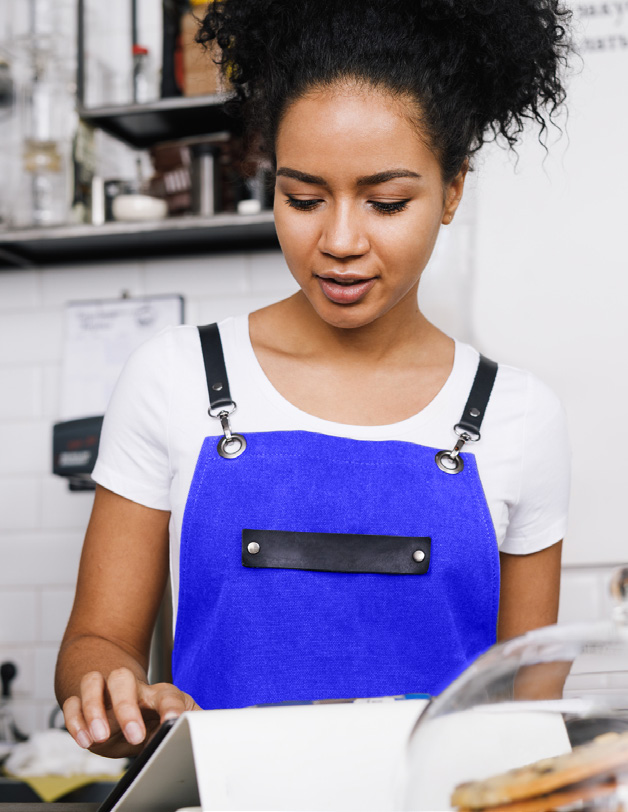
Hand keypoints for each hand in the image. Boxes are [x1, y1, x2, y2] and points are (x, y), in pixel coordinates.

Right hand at [62, 668, 200, 757]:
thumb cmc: (152, 712)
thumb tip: (204, 731)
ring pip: (92, 682)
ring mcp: (102, 692)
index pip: (166, 695)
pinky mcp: (81, 703)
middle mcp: (128, 687)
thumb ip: (187, 725)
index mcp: (156, 693)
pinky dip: (74, 720)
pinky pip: (71, 703)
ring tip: (99, 737)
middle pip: (123, 679)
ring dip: (93, 709)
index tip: (172, 720)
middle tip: (134, 735)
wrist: (123, 696)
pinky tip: (83, 739)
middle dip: (125, 707)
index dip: (170, 707)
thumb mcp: (171, 720)